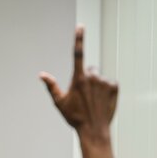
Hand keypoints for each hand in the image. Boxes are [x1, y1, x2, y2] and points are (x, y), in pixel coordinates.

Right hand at [39, 25, 117, 142]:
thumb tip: (42, 75)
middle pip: (89, 70)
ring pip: (99, 77)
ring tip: (93, 101)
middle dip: (87, 78)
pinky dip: (106, 90)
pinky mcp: (114, 87)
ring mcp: (105, 82)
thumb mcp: (59, 102)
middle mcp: (92, 78)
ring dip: (96, 85)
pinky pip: (109, 83)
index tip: (80, 27)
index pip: (78, 54)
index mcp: (78, 79)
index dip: (79, 39)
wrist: (93, 130)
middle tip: (84, 95)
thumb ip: (51, 86)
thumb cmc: (74, 117)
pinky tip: (101, 101)